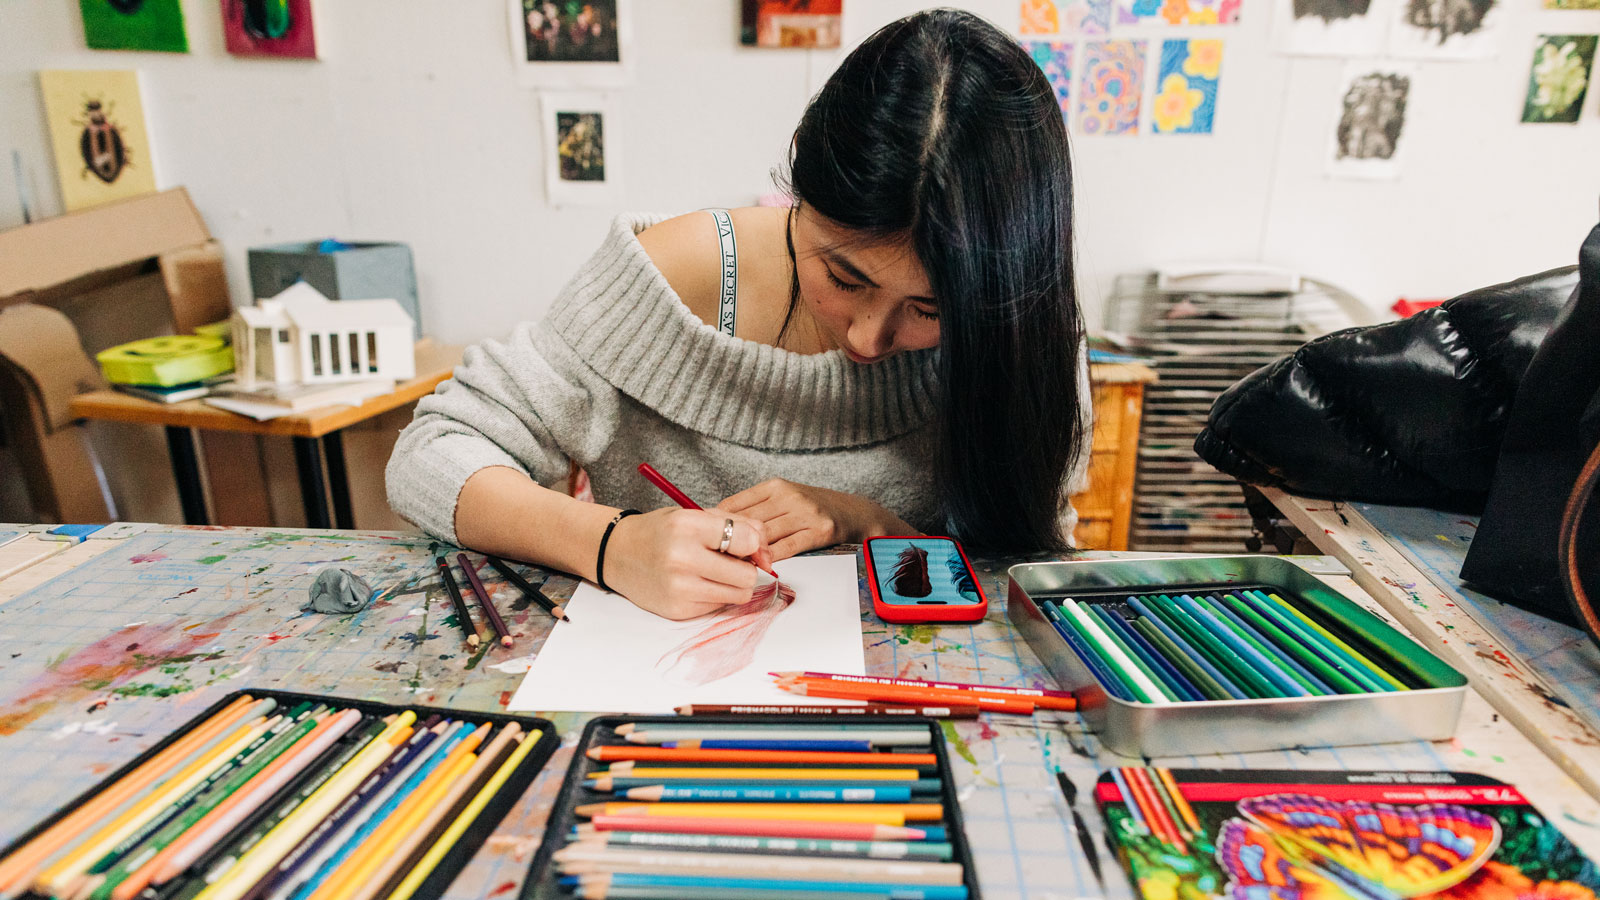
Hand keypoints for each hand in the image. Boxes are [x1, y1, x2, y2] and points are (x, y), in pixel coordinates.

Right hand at [603, 508, 771, 619]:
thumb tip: (767, 551)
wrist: (618, 553)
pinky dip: (715, 595)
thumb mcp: (696, 514)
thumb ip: (738, 523)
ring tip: (715, 571)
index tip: (746, 545)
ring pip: (739, 595)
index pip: (748, 541)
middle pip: (747, 575)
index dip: (755, 545)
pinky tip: (697, 583)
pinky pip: (719, 606)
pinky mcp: (677, 611)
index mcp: (688, 526)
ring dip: (734, 584)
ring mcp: (679, 588)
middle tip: (732, 560)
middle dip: (747, 568)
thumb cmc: (662, 531)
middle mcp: (682, 558)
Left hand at [718, 479, 915, 560]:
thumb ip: (755, 509)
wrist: (854, 512)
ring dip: (747, 554)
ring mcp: (804, 512)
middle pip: (747, 521)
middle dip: (728, 542)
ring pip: (764, 536)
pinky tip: (760, 568)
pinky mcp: (817, 530)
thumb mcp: (784, 498)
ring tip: (732, 568)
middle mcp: (788, 496)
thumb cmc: (813, 509)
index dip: (716, 524)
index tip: (703, 539)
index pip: (735, 504)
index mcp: (775, 486)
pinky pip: (787, 547)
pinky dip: (771, 559)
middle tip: (711, 559)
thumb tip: (718, 524)